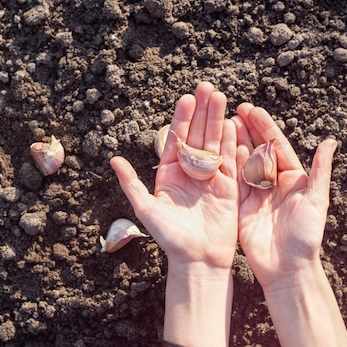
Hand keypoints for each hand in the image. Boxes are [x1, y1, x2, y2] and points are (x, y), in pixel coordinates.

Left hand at [110, 81, 237, 271]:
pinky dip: (232, 142)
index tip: (187, 99)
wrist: (197, 259)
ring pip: (215, 143)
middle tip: (207, 87)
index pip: (176, 139)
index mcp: (169, 173)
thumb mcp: (147, 210)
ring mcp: (211, 177)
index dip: (182, 119)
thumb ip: (132, 184)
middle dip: (202, 111)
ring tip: (221, 97)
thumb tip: (113, 161)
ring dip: (217, 120)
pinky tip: (234, 123)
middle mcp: (190, 171)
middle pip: (197, 135)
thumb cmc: (169, 238)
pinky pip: (231, 160)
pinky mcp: (229, 186)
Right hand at [233, 104, 346, 346]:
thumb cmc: (306, 236)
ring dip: (234, 143)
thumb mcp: (316, 201)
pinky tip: (216, 150)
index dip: (264, 126)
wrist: (287, 268)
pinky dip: (225, 165)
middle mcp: (272, 182)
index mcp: (292, 178)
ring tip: (221, 123)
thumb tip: (330, 141)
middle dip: (246, 129)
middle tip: (232, 110)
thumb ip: (320, 172)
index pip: (275, 145)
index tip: (251, 109)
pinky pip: (232, 182)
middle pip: (257, 149)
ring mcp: (255, 194)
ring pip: (242, 162)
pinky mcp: (241, 207)